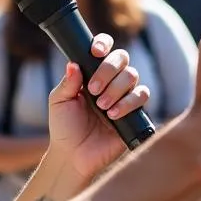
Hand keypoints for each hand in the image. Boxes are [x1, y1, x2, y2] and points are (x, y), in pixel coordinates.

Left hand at [47, 35, 149, 182]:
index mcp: (92, 73)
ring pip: (132, 76)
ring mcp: (124, 95)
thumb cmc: (64, 128)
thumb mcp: (59, 102)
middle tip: (93, 90)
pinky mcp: (135, 112)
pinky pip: (142, 96)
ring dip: (116, 89)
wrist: (74, 156)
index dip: (103, 44)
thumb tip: (73, 63)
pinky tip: (113, 115)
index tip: (95, 52)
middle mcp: (111, 81)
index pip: (104, 49)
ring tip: (101, 107)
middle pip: (122, 58)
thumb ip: (67, 82)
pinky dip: (128, 103)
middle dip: (108, 70)